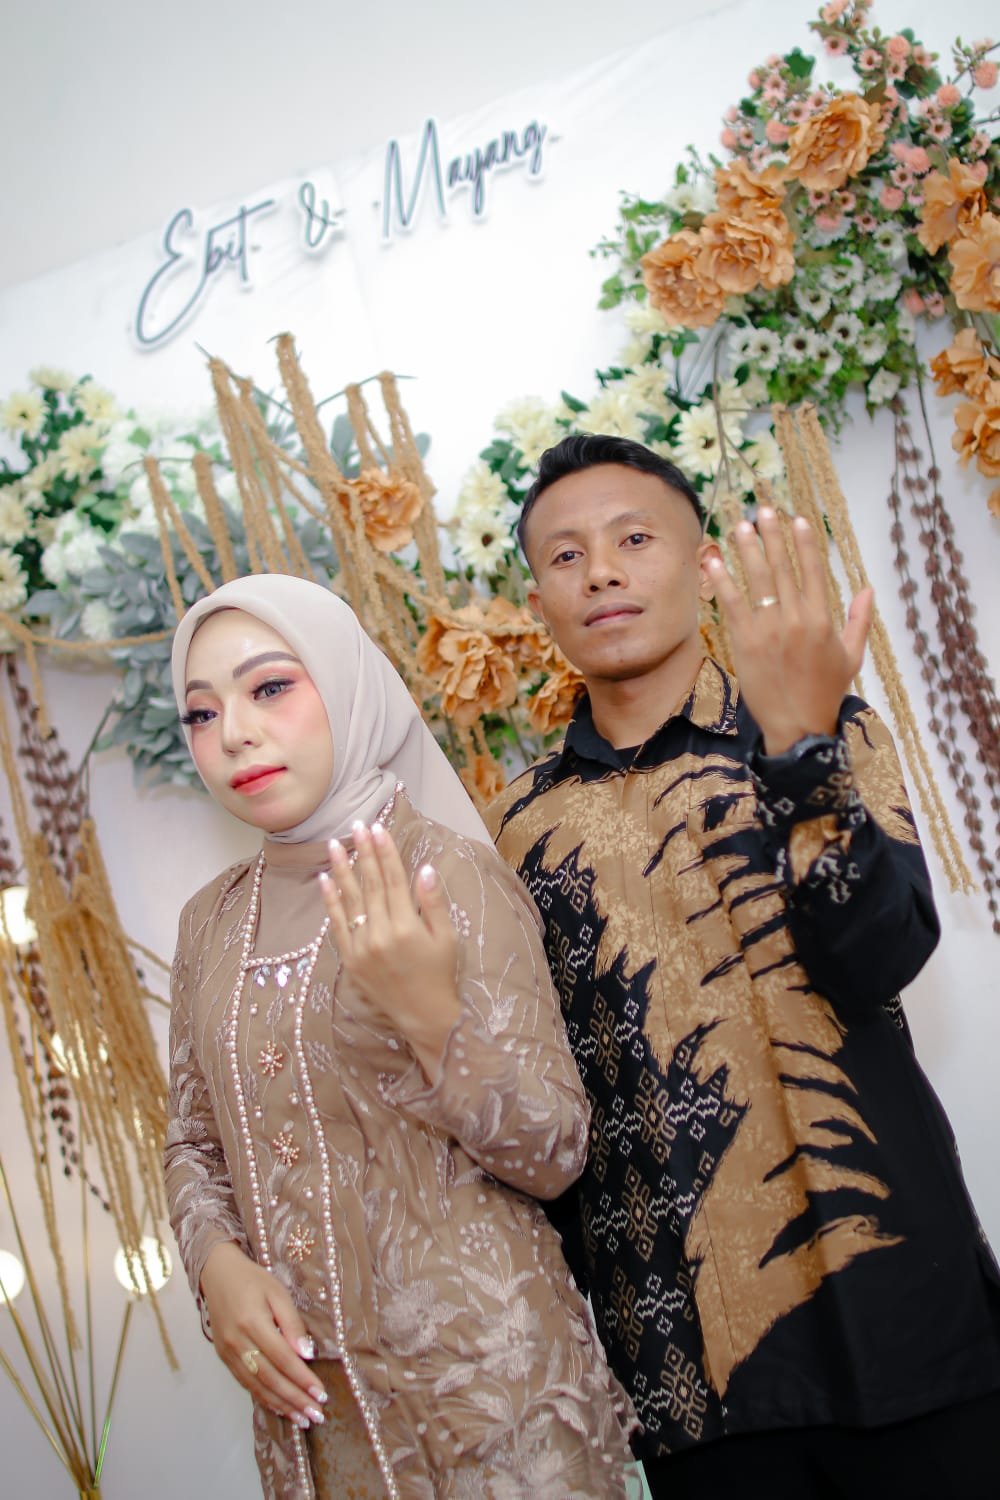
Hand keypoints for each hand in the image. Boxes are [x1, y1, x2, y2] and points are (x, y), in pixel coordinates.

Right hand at [199, 1241, 325, 1427]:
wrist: (218, 1274)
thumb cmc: (253, 1280)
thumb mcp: (277, 1292)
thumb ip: (292, 1323)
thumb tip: (307, 1354)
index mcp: (253, 1323)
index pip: (283, 1359)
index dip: (302, 1379)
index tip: (321, 1394)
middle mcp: (238, 1342)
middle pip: (270, 1378)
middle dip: (295, 1399)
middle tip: (316, 1415)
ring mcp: (228, 1353)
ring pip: (257, 1386)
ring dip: (281, 1405)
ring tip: (302, 1419)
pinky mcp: (224, 1358)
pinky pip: (245, 1383)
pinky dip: (263, 1398)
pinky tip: (279, 1407)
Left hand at [319, 822, 460, 1080]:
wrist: (423, 1016)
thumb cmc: (440, 974)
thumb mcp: (446, 937)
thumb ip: (433, 903)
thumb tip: (424, 868)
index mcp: (407, 927)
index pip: (393, 880)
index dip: (385, 852)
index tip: (378, 828)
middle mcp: (381, 934)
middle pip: (370, 885)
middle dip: (364, 852)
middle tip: (357, 825)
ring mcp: (362, 947)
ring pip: (350, 900)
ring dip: (342, 870)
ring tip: (335, 844)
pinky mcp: (350, 959)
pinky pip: (337, 925)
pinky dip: (330, 901)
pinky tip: (325, 880)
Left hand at [706, 508, 873, 755]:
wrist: (798, 725)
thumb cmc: (826, 692)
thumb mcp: (852, 656)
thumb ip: (859, 620)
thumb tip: (868, 589)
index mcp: (823, 618)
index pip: (813, 570)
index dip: (804, 542)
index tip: (797, 519)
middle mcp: (796, 618)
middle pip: (782, 567)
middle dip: (772, 536)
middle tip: (762, 510)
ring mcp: (769, 629)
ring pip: (756, 580)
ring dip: (746, 549)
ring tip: (738, 525)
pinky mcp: (745, 642)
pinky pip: (731, 604)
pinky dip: (721, 580)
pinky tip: (713, 559)